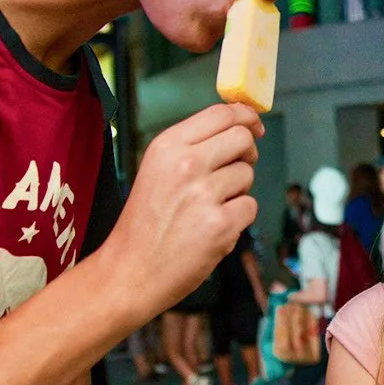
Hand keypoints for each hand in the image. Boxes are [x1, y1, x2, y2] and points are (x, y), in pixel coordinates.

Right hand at [102, 103, 263, 316]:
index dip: (246, 117)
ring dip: (238, 191)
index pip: (221, 113)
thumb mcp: (157, 171)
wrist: (129, 271)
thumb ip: (192, 148)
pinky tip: (213, 228)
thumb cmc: (144, 225)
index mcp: (167, 145)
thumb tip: (237, 130)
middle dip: (247, 153)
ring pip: (248, 174)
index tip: (254, 125)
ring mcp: (204, 194)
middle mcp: (185, 164)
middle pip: (243, 138)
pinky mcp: (220, 223)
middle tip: (235, 170)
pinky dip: (238, 219)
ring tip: (210, 208)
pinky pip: (250, 207)